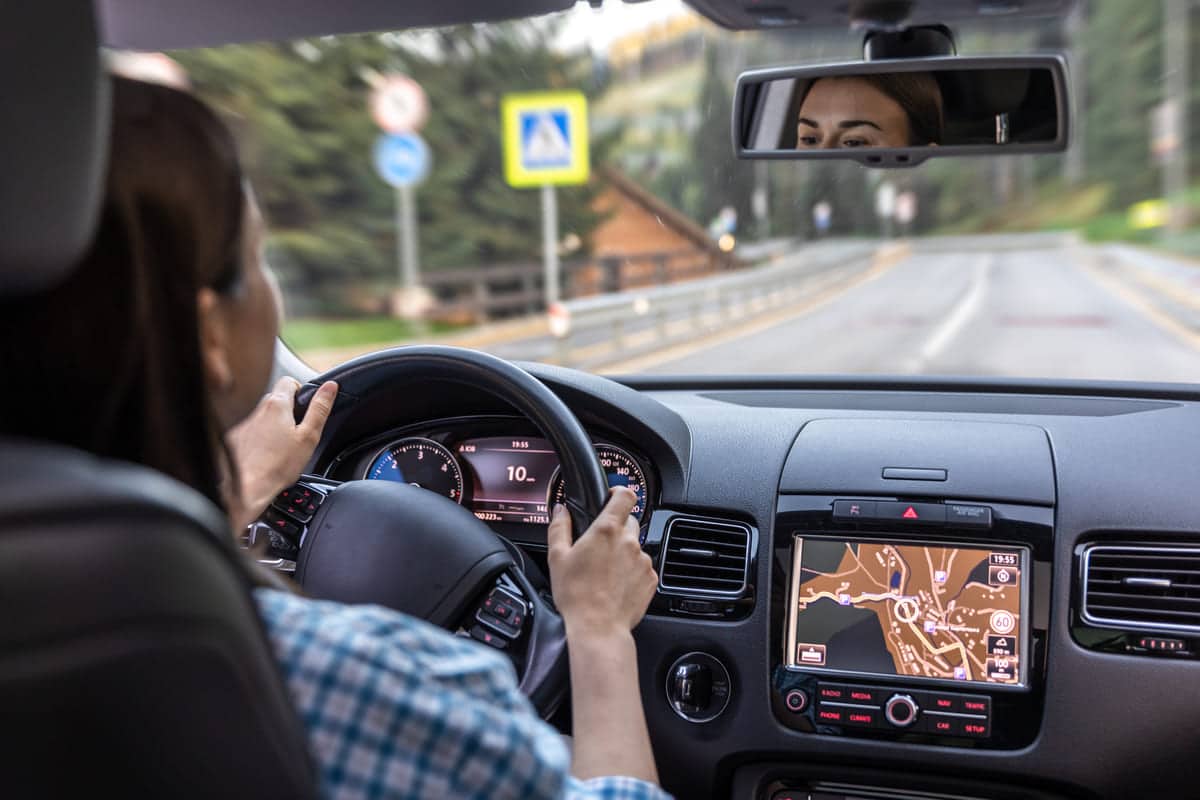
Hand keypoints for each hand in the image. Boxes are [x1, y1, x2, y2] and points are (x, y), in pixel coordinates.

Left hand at [224, 377, 337, 529]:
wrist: (247, 487)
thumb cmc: (278, 466)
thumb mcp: (309, 436)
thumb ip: (320, 409)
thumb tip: (330, 387)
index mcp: (277, 405)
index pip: (289, 381)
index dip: (302, 391)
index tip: (306, 408)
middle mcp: (257, 410)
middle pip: (277, 399)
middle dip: (289, 410)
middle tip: (298, 431)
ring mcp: (244, 424)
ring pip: (264, 416)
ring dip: (274, 425)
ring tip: (282, 447)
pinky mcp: (236, 438)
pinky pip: (252, 431)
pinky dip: (261, 438)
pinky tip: (267, 455)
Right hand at [546, 487, 658, 640]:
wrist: (598, 628)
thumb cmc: (576, 595)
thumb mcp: (557, 557)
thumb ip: (559, 527)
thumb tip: (560, 510)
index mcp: (606, 530)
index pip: (625, 495)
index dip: (619, 492)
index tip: (612, 497)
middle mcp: (629, 542)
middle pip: (629, 522)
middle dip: (616, 529)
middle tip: (600, 547)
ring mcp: (643, 560)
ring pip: (635, 547)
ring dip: (623, 553)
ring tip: (605, 573)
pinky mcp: (651, 578)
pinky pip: (643, 567)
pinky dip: (632, 572)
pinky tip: (615, 585)